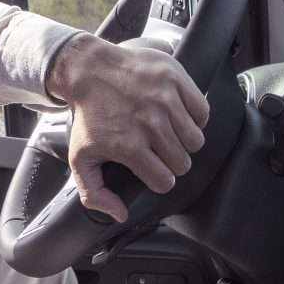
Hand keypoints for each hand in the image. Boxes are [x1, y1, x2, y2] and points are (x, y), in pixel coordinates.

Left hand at [46, 34, 209, 222]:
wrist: (90, 69)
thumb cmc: (87, 114)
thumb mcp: (80, 157)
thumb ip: (94, 193)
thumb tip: (119, 214)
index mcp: (129, 147)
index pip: (165, 181)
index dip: (159, 178)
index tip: (151, 168)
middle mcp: (150, 124)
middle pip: (183, 162)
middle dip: (172, 160)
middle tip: (158, 148)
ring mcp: (165, 101)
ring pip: (196, 140)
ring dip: (184, 140)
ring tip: (168, 131)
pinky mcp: (176, 81)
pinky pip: (202, 111)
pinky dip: (194, 116)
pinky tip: (176, 113)